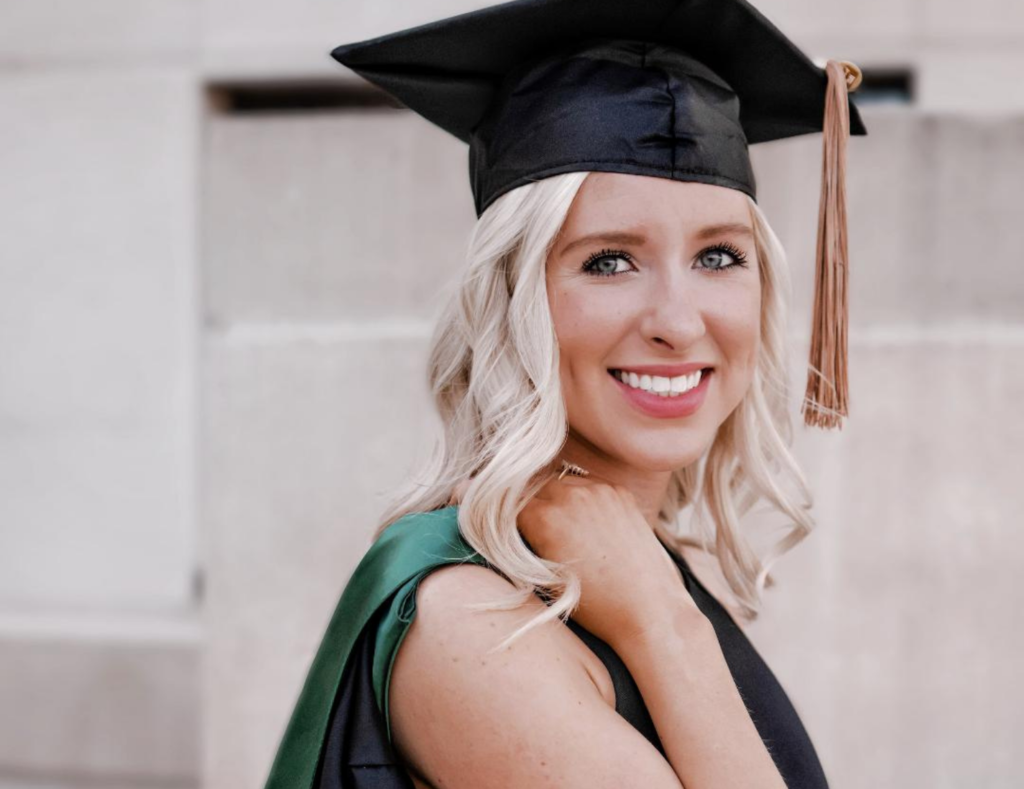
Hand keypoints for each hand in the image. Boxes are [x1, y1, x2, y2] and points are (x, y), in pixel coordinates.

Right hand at [517, 460, 700, 650]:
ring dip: (559, 498)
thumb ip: (526, 545)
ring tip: (567, 525)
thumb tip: (514, 528)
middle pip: (536, 488)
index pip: (511, 506)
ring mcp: (599, 491)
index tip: (516, 533)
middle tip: (540, 530)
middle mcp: (571, 497)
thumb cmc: (595, 605)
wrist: (648, 610)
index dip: (512, 522)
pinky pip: (591, 485)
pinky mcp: (620, 493)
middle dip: (534, 506)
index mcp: (545, 519)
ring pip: (564, 482)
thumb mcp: (547, 578)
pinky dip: (585, 498)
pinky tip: (591, 522)